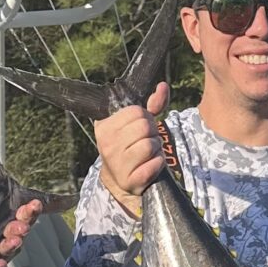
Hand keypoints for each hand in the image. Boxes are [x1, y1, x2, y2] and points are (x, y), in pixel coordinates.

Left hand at [0, 151, 43, 266]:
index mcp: (12, 214)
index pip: (28, 211)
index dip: (33, 209)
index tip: (35, 204)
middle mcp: (11, 231)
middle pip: (23, 229)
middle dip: (23, 227)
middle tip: (20, 225)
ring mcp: (3, 247)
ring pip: (13, 247)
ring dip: (12, 244)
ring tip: (9, 240)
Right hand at [94, 81, 170, 213]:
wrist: (121, 180)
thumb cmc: (130, 146)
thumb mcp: (136, 124)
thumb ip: (152, 104)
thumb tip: (163, 86)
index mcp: (104, 126)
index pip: (136, 111)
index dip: (145, 118)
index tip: (139, 128)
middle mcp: (106, 144)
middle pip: (144, 127)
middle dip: (152, 133)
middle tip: (145, 141)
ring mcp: (116, 164)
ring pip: (150, 145)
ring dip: (156, 149)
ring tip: (148, 154)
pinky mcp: (129, 180)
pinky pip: (155, 164)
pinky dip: (158, 163)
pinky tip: (150, 165)